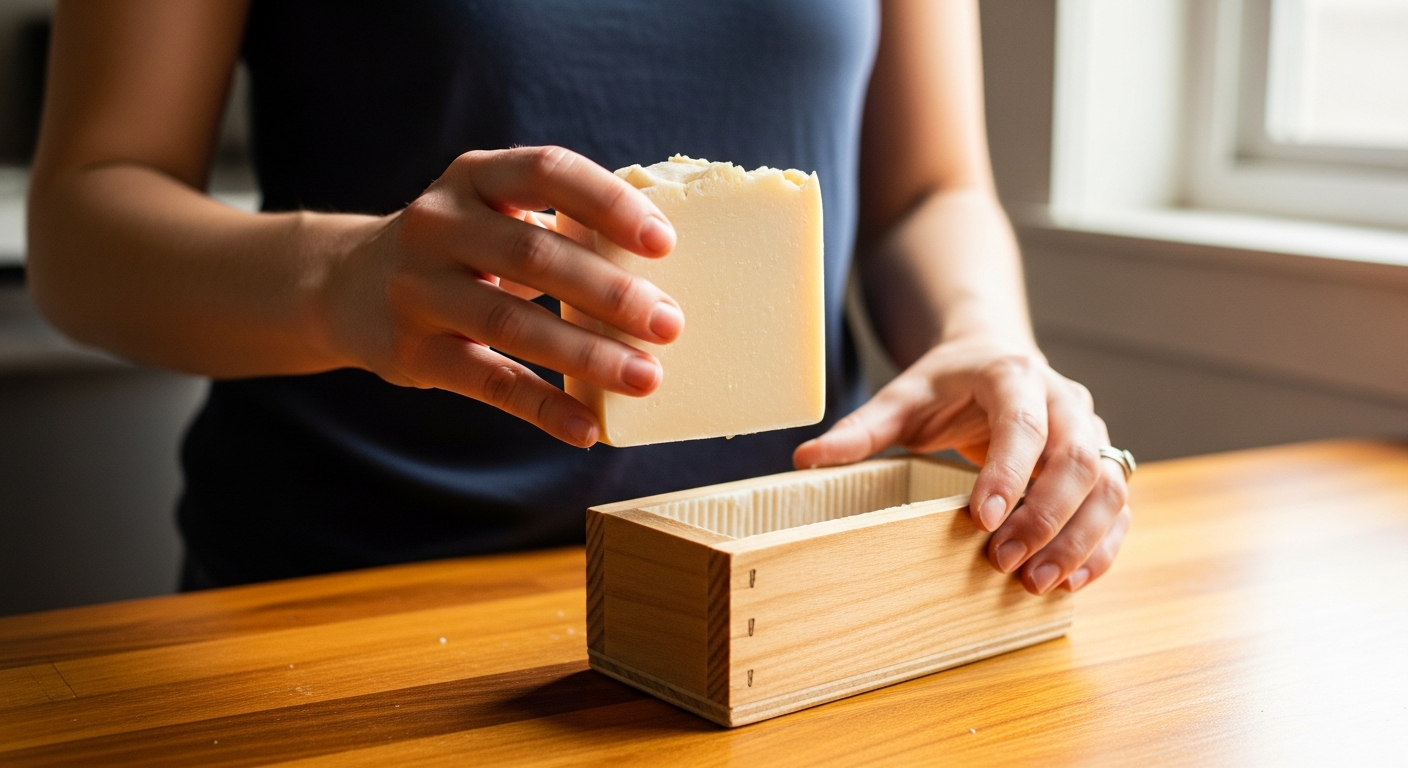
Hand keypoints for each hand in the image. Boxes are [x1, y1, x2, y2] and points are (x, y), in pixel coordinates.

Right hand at [320, 146, 682, 447]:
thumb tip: (660, 262)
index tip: (663, 242)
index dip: (608, 203)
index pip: (547, 171)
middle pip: (534, 254)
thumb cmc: (457, 247)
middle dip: (609, 292)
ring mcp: (418, 289)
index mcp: (473, 176)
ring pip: (513, 323)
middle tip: (669, 324)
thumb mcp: (490, 210)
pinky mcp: (412, 351)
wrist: (344, 286)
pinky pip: (488, 382)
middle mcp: (438, 224)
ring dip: (587, 354)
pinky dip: (543, 407)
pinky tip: (585, 427)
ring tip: (645, 377)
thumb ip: (556, 222)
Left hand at [793, 337, 1130, 593]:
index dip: (1007, 472)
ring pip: (1108, 485)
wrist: (993, 355)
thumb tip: (805, 459)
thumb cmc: (945, 382)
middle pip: (1077, 458)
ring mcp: (1094, 430)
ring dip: (1079, 538)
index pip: (1022, 423)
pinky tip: (1072, 581)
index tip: (981, 520)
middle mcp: (1065, 400)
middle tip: (1004, 563)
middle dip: (1045, 516)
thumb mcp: (900, 397)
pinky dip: (1103, 546)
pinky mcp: (1104, 462)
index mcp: (1013, 375)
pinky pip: (1118, 506)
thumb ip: (859, 430)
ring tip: (1038, 583)